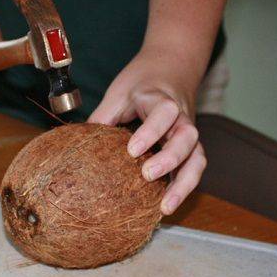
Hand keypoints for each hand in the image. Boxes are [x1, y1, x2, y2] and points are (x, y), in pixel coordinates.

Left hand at [88, 47, 206, 215]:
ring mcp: (189, 133)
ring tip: (166, 207)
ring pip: (198, 157)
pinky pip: (194, 167)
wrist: (171, 69)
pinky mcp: (190, 147)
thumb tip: (79, 143)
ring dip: (184, 183)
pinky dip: (184, 187)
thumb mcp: (119, 92)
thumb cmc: (142, 82)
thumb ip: (103, 116)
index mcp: (160, 99)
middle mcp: (181, 117)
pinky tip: (168, 206)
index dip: (151, 131)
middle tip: (147, 175)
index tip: (132, 150)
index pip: (163, 112)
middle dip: (170, 158)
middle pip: (187, 137)